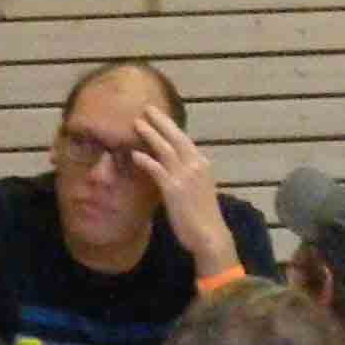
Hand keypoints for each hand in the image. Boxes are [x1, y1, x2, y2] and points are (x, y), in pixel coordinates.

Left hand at [123, 104, 236, 276]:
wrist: (210, 235)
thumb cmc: (204, 216)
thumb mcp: (199, 189)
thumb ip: (189, 175)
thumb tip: (175, 169)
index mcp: (203, 165)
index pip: (185, 140)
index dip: (171, 127)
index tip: (159, 117)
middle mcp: (196, 166)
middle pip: (176, 137)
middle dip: (161, 121)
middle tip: (147, 108)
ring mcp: (185, 176)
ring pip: (165, 148)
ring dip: (150, 134)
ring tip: (137, 123)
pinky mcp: (174, 188)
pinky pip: (156, 169)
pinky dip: (145, 159)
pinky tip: (134, 154)